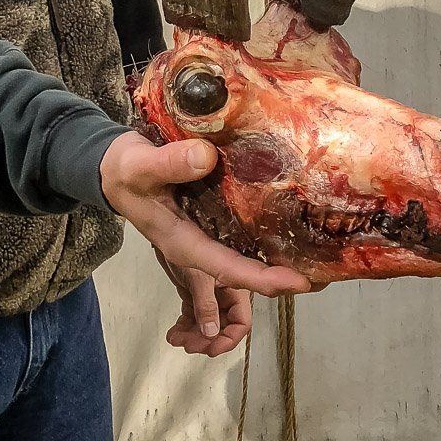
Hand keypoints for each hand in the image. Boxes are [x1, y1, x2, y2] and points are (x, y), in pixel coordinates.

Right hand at [99, 130, 310, 297]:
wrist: (114, 169)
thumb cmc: (125, 169)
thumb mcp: (139, 165)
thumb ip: (168, 163)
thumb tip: (206, 157)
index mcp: (182, 242)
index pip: (227, 267)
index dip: (263, 279)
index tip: (298, 283)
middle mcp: (199, 246)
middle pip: (243, 276)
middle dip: (281, 281)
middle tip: (325, 276)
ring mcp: (207, 236)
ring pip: (245, 262)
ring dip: (278, 266)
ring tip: (319, 262)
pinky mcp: (212, 221)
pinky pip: (243, 240)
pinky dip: (268, 243)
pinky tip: (294, 234)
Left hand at [154, 248, 251, 356]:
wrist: (166, 230)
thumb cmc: (185, 244)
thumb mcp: (198, 276)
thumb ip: (206, 305)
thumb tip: (211, 333)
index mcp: (236, 286)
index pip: (241, 321)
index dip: (228, 339)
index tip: (210, 349)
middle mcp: (226, 291)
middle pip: (223, 326)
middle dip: (206, 339)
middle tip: (188, 345)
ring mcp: (210, 292)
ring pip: (207, 323)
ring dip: (193, 335)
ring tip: (176, 338)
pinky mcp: (195, 291)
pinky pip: (194, 315)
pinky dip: (185, 326)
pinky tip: (173, 333)